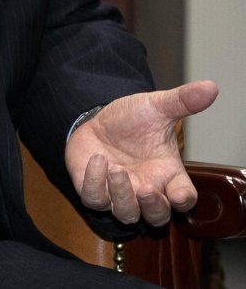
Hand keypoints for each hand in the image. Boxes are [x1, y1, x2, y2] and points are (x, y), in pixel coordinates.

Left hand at [65, 80, 217, 226]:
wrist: (96, 119)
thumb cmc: (131, 120)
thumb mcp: (155, 107)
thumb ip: (181, 100)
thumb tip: (210, 87)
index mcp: (166, 173)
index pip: (184, 198)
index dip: (183, 200)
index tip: (179, 194)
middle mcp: (145, 188)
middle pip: (157, 216)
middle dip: (152, 207)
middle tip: (144, 188)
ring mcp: (119, 194)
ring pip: (126, 214)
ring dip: (122, 196)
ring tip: (116, 169)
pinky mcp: (94, 190)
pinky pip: (95, 199)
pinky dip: (94, 183)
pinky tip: (96, 160)